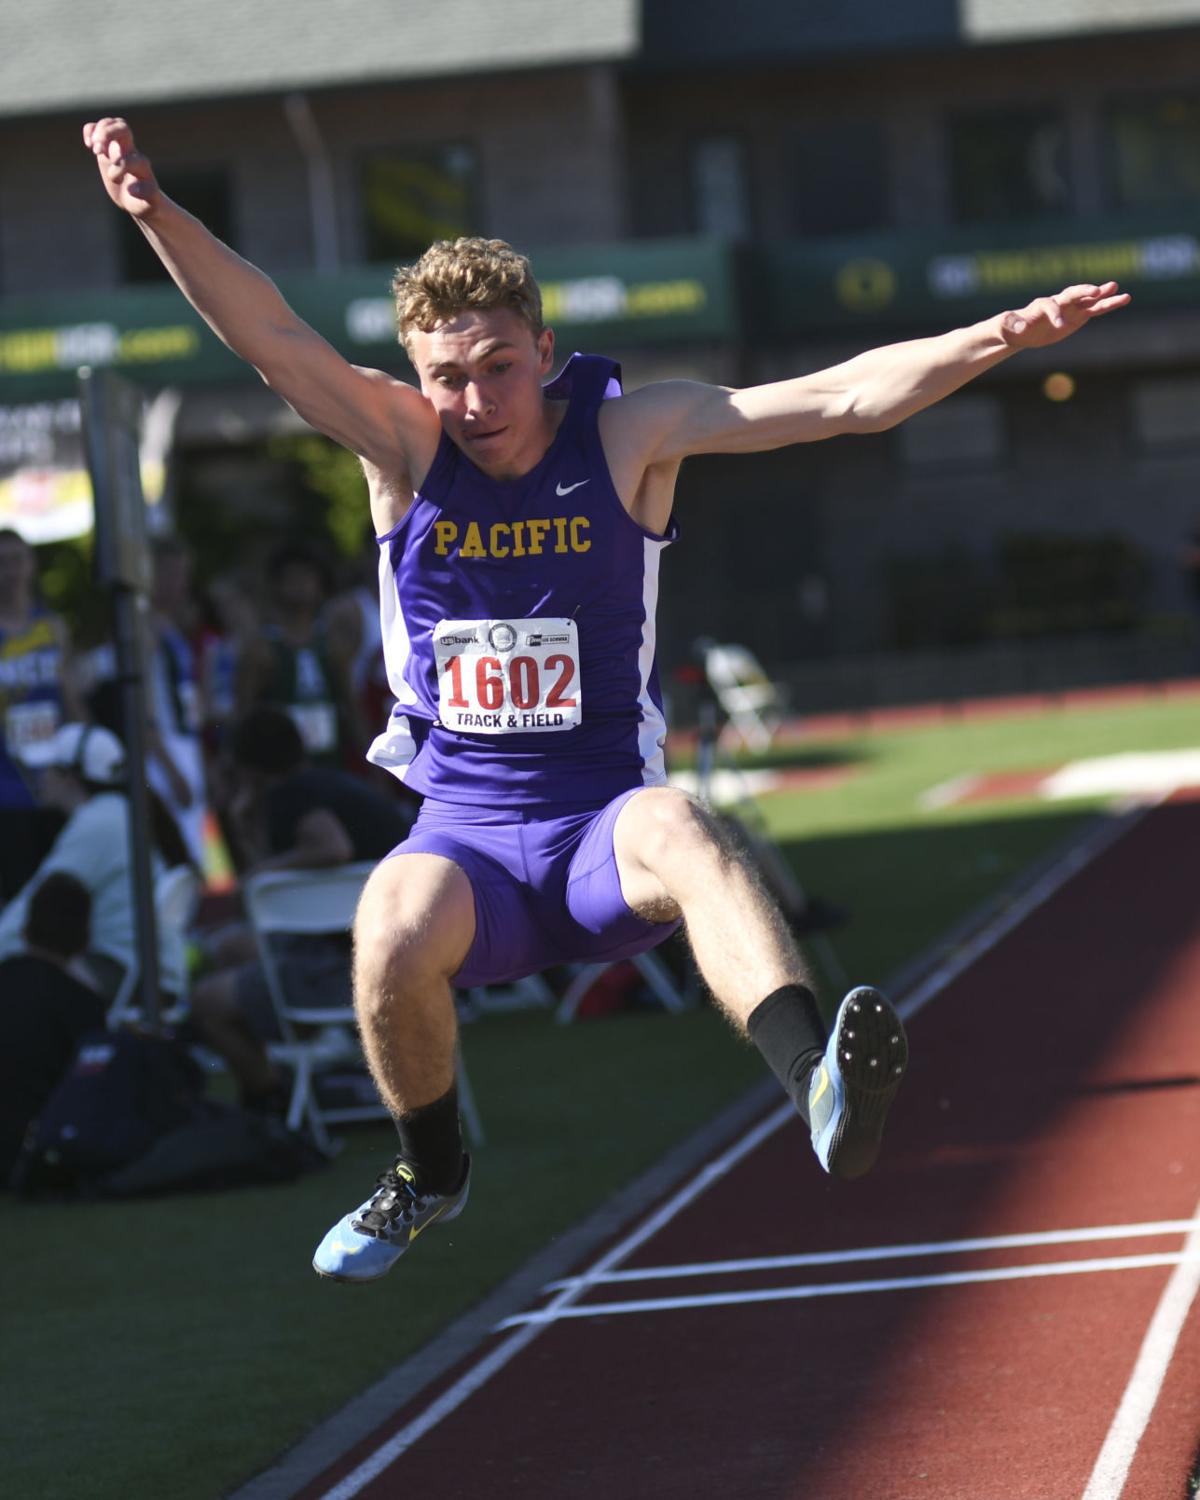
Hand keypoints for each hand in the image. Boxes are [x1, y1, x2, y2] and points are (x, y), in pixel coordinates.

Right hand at [83, 117, 161, 218]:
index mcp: (142, 166)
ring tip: (94, 148)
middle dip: (108, 134)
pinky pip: (98, 127)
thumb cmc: (143, 202)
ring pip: (111, 124)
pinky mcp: (106, 147)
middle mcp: (131, 152)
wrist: (137, 198)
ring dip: (99, 131)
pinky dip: (90, 130)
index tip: (115, 180)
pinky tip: (88, 144)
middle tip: (98, 150)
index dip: (121, 166)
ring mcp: (118, 147)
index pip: (131, 158)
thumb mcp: (147, 205)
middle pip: (123, 128)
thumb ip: (146, 195)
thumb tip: (133, 189)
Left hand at [1000, 282, 1129, 349]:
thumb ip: (1013, 324)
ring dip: (1103, 295)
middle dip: (1084, 292)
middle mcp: (1058, 302)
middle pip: (1073, 294)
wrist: (1020, 330)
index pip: (1050, 305)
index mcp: (1041, 305)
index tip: (1060, 326)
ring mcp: (1070, 308)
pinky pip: (1096, 309)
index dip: (1055, 313)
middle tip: (1097, 291)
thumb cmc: (1011, 327)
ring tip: (1119, 290)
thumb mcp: (1007, 327)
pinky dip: (1108, 304)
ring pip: (1089, 299)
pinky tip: (1124, 299)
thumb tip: (1020, 327)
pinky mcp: (1079, 315)